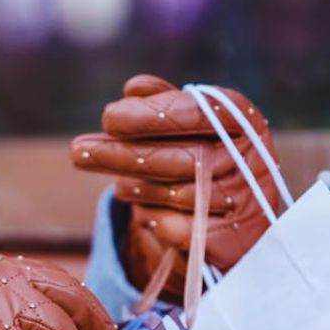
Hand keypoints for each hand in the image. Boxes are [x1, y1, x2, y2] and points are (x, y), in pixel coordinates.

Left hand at [70, 75, 280, 302]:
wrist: (235, 224)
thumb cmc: (203, 162)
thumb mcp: (186, 128)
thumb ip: (162, 105)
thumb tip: (134, 88)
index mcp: (243, 122)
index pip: (198, 112)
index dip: (151, 115)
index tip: (108, 118)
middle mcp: (251, 161)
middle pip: (182, 157)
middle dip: (124, 154)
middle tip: (78, 150)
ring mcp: (245, 203)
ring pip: (177, 194)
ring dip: (137, 188)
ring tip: (121, 185)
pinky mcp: (231, 241)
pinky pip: (179, 230)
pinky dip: (156, 221)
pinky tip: (148, 215)